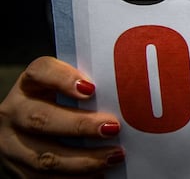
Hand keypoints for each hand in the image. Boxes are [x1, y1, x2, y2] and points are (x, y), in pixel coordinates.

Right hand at [0, 57, 124, 176]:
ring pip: (43, 156)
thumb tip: (128, 92)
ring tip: (114, 156)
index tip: (91, 89)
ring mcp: (11, 143)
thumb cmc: (62, 103)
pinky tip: (98, 174)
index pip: (40, 72)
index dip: (63, 79)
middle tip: (113, 128)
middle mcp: (14, 112)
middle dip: (80, 126)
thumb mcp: (68, 88)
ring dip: (83, 160)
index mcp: (29, 84)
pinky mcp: (16, 170)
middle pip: (41, 119)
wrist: (30, 130)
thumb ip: (88, 87)